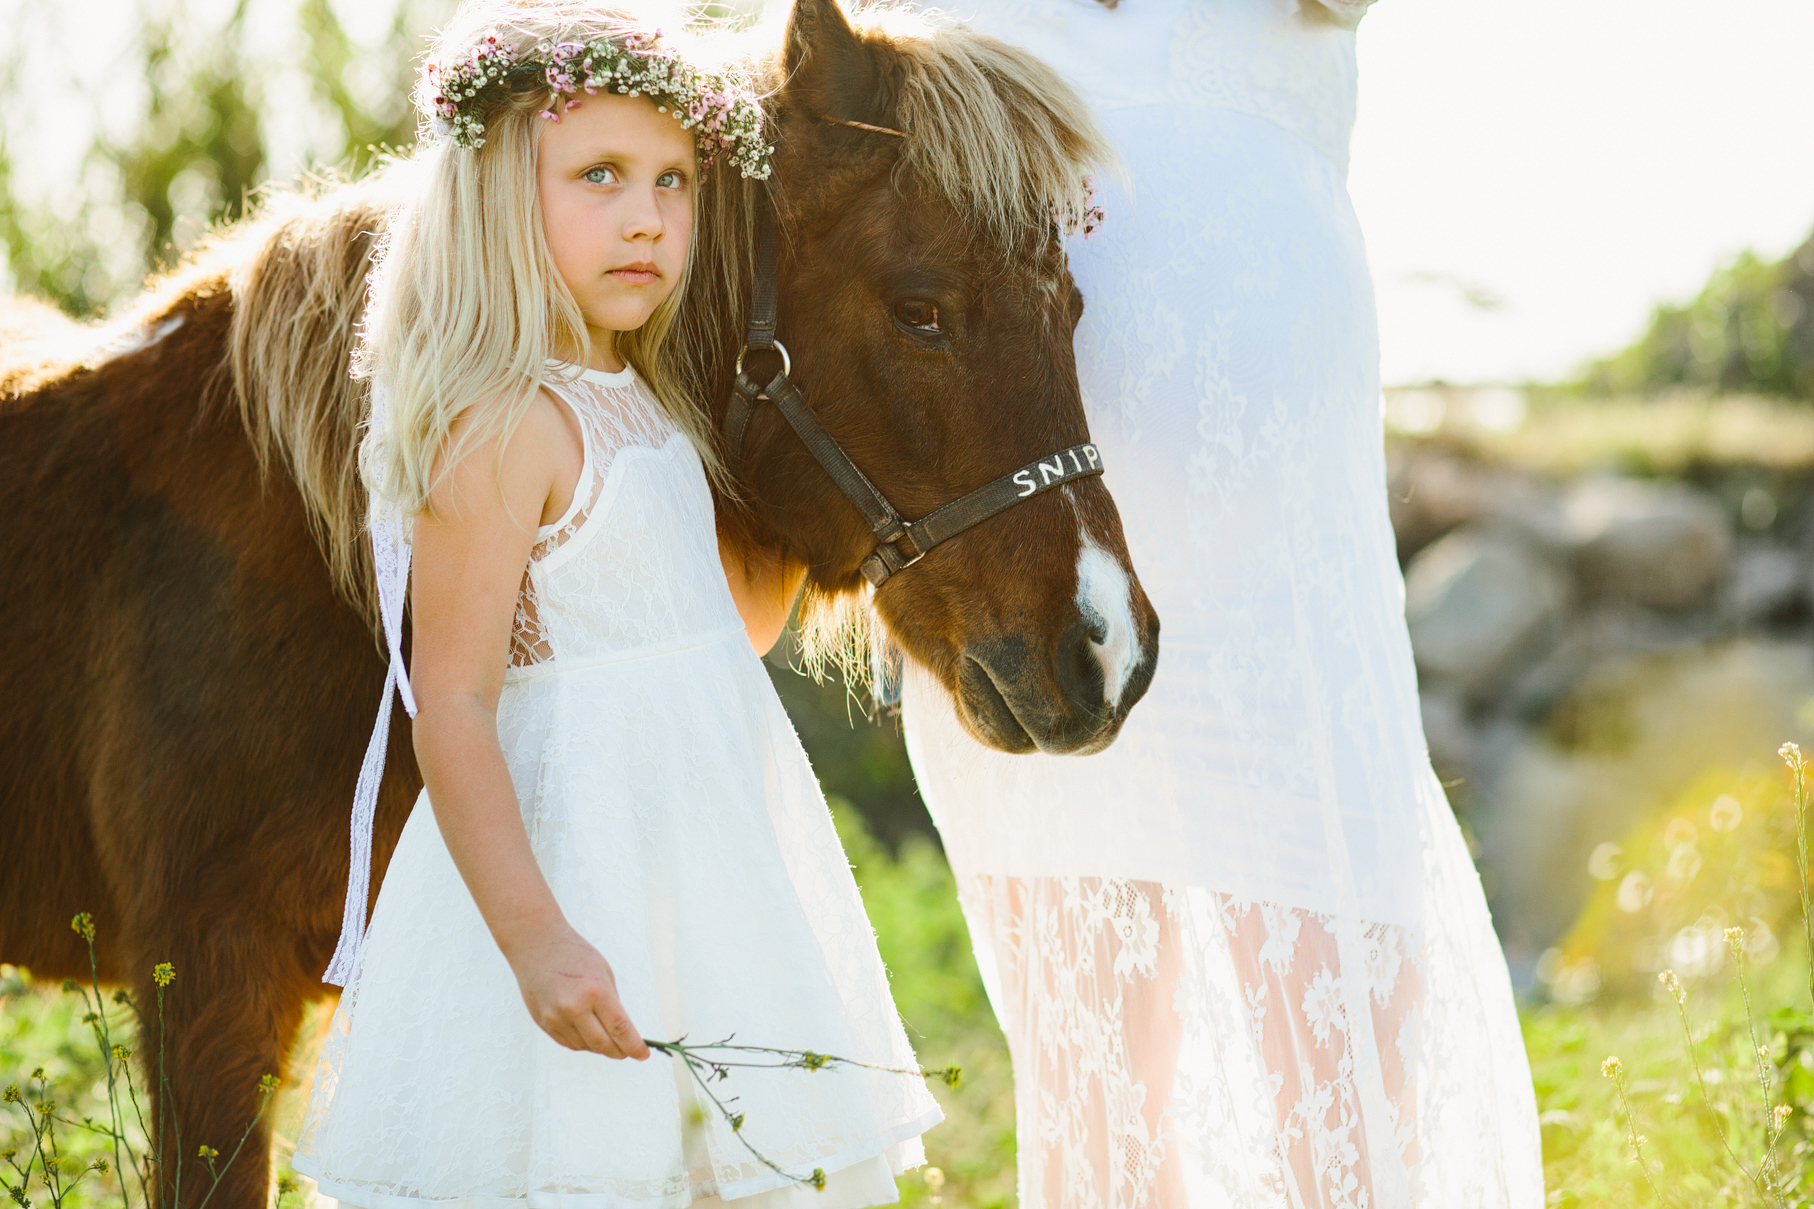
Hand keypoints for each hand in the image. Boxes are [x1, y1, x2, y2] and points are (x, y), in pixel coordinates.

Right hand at [506, 926, 650, 1059]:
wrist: (536, 945)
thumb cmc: (574, 954)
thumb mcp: (603, 972)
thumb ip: (611, 1003)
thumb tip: (620, 1032)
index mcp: (595, 991)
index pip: (620, 1028)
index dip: (634, 1046)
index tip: (643, 1054)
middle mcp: (574, 1007)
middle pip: (603, 1044)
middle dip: (620, 1052)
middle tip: (628, 1052)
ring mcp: (555, 1017)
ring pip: (585, 1046)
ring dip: (600, 1047)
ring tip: (609, 1040)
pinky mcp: (543, 1023)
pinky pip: (569, 1043)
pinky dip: (583, 1043)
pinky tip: (590, 1037)